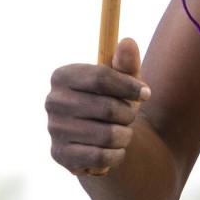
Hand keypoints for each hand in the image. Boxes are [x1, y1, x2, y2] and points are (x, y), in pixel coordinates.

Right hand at [46, 37, 149, 176]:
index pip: (101, 77)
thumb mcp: (123, 80)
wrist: (98, 139)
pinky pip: (101, 157)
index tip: (147, 93)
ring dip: (125, 135)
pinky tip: (115, 149)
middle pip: (108, 108)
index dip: (129, 86)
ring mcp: (54, 129)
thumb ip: (126, 61)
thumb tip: (127, 42)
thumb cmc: (113, 100)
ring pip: (107, 134)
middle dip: (129, 114)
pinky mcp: (59, 154)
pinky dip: (117, 154)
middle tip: (130, 116)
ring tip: (123, 133)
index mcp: (63, 75)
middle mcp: (53, 101)